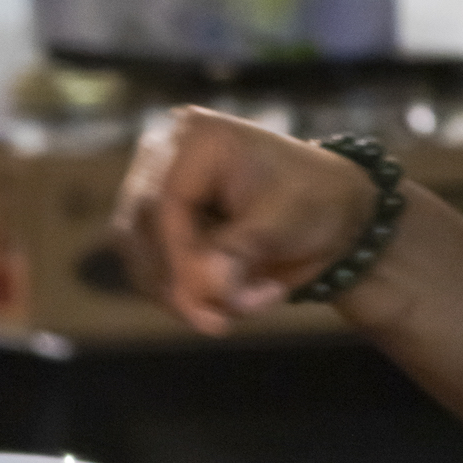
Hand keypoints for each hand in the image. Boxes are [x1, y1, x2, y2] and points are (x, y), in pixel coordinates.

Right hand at [114, 106, 375, 333]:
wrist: (324, 213)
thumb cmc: (311, 204)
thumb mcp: (283, 224)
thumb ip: (240, 252)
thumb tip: (207, 285)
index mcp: (198, 139)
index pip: (164, 203)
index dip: (180, 259)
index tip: (209, 304)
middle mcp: (164, 157)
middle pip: (138, 231)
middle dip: (178, 285)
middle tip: (219, 322)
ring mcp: (153, 192)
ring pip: (139, 260)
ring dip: (181, 298)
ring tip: (236, 307)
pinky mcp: (155, 229)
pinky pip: (149, 276)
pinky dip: (182, 299)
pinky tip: (222, 303)